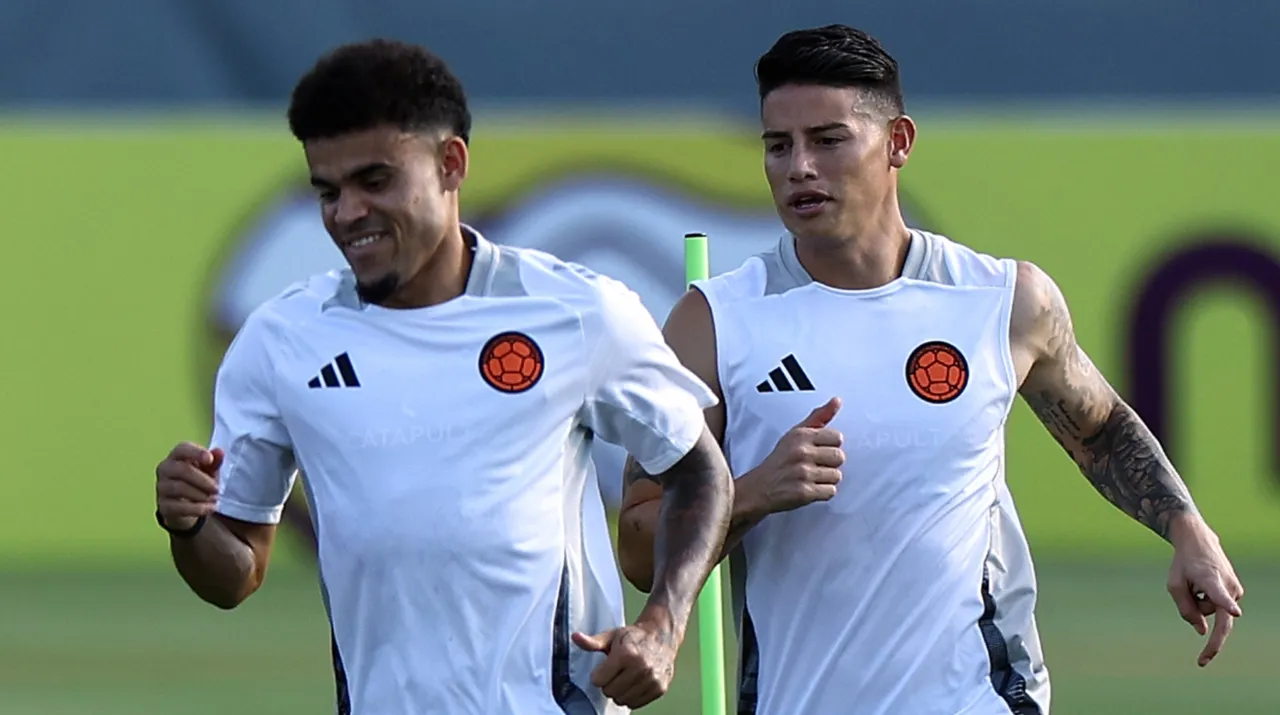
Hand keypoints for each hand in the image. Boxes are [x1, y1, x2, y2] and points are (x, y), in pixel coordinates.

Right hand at [155, 442, 223, 530]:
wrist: (187, 506)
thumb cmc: (198, 481)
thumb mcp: (209, 471)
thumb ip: (215, 461)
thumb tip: (220, 452)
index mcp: (176, 456)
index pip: (182, 449)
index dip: (196, 452)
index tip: (210, 459)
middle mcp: (165, 469)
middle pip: (182, 470)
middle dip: (203, 480)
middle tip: (217, 488)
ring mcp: (161, 488)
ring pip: (179, 488)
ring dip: (201, 494)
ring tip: (214, 499)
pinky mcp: (163, 506)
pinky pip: (179, 507)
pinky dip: (197, 508)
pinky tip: (210, 508)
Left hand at [572, 619, 678, 708]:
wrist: (662, 636)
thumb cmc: (634, 637)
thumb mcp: (612, 635)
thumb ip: (593, 642)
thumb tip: (575, 637)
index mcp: (626, 654)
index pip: (598, 680)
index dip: (598, 675)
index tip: (605, 668)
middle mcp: (640, 668)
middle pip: (609, 692)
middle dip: (608, 684)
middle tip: (615, 673)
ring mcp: (651, 680)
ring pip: (622, 700)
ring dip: (619, 692)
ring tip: (625, 678)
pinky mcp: (659, 688)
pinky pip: (635, 704)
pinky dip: (631, 697)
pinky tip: (634, 683)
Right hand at [738, 397, 844, 514]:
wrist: (758, 489)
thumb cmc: (779, 461)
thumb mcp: (795, 434)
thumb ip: (818, 417)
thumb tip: (837, 401)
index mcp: (801, 435)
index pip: (837, 437)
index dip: (830, 446)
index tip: (818, 450)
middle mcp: (802, 452)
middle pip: (840, 457)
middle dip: (830, 464)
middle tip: (814, 466)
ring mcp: (804, 472)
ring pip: (836, 476)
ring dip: (826, 480)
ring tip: (810, 478)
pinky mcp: (805, 492)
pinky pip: (831, 491)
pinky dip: (822, 493)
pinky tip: (809, 488)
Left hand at [1166, 516, 1244, 666]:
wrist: (1198, 542)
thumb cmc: (1183, 563)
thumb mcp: (1174, 585)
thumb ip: (1185, 609)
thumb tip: (1202, 632)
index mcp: (1210, 580)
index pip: (1219, 594)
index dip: (1225, 604)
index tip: (1234, 611)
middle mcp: (1227, 585)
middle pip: (1222, 621)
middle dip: (1214, 643)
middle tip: (1202, 662)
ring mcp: (1235, 590)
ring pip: (1212, 612)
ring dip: (1198, 604)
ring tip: (1192, 584)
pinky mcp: (1236, 592)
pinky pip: (1216, 608)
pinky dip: (1205, 602)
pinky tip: (1201, 586)